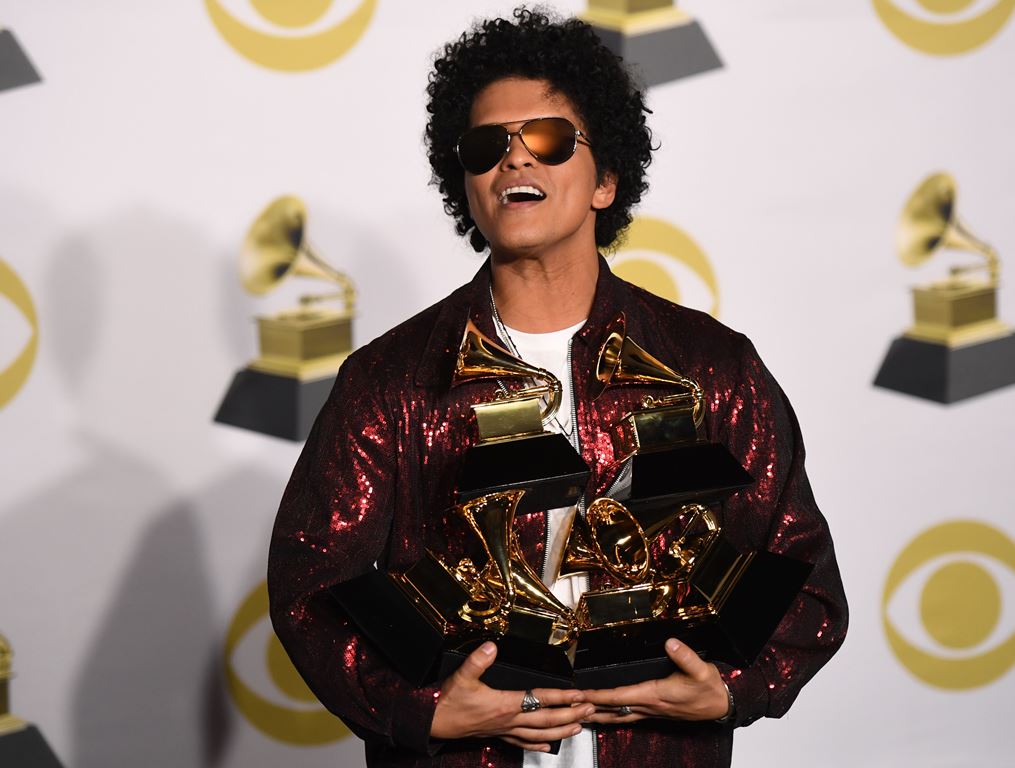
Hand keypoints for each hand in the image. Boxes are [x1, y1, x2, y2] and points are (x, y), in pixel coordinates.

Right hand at [430, 641, 594, 751]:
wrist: (434, 722)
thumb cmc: (448, 701)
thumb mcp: (461, 676)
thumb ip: (478, 660)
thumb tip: (492, 646)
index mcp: (504, 704)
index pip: (540, 699)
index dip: (561, 696)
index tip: (579, 694)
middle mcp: (508, 720)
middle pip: (546, 719)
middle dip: (571, 714)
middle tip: (590, 710)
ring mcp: (505, 730)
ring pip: (540, 734)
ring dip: (561, 731)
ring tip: (579, 727)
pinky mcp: (498, 734)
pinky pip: (523, 742)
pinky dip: (538, 744)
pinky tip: (549, 746)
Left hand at [581, 638, 729, 724]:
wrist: (722, 705)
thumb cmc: (710, 688)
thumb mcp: (700, 669)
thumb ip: (685, 656)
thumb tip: (671, 643)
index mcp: (655, 694)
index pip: (619, 696)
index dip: (598, 695)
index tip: (581, 694)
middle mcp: (650, 706)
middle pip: (613, 709)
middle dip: (590, 708)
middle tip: (568, 706)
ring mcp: (651, 711)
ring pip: (618, 716)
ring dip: (598, 714)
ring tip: (579, 713)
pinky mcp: (655, 712)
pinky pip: (627, 716)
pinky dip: (612, 715)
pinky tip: (606, 715)